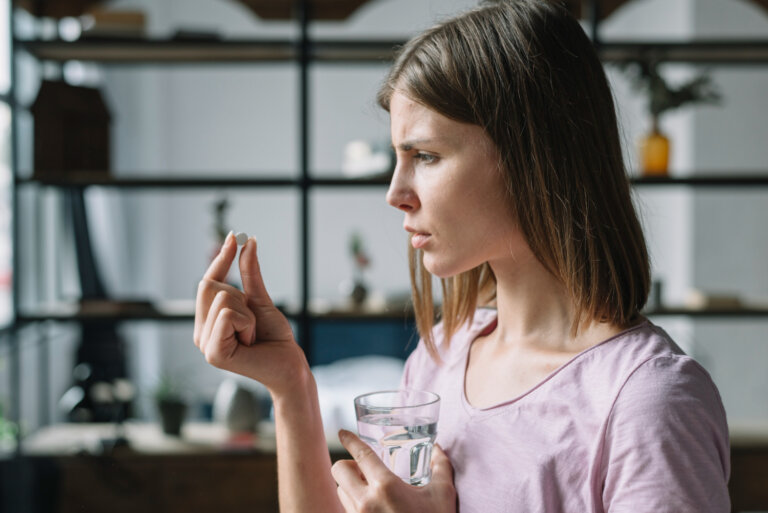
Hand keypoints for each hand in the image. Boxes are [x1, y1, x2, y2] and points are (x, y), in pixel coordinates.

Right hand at [194, 233, 307, 395]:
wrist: (289, 364)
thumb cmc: (275, 337)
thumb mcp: (260, 300)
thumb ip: (250, 274)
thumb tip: (248, 242)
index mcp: (208, 320)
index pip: (207, 282)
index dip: (221, 258)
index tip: (234, 235)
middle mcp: (201, 332)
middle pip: (210, 286)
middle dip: (241, 296)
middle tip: (252, 321)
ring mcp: (205, 344)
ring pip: (223, 299)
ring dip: (248, 314)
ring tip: (252, 335)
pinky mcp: (213, 354)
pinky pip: (227, 315)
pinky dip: (247, 323)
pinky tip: (251, 342)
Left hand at [331, 430, 456, 512]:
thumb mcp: (443, 494)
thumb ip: (441, 467)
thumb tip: (438, 448)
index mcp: (386, 486)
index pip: (361, 454)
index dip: (350, 440)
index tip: (343, 432)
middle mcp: (366, 502)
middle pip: (339, 470)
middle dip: (347, 465)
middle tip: (362, 469)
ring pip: (340, 491)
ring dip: (349, 485)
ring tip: (367, 489)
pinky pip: (346, 511)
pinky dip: (353, 504)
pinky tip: (369, 506)